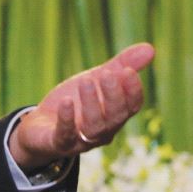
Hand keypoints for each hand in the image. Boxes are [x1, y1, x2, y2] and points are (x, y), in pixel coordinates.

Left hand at [9, 42, 153, 170]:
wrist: (41, 125)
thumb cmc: (75, 101)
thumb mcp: (97, 79)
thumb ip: (122, 65)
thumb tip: (151, 48)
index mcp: (116, 115)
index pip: (132, 107)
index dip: (132, 91)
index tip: (128, 71)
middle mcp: (103, 131)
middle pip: (115, 117)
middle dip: (113, 96)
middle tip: (107, 74)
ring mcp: (82, 140)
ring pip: (94, 127)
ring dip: (91, 104)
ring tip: (86, 80)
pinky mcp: (59, 142)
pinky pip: (65, 135)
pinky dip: (67, 119)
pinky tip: (66, 101)